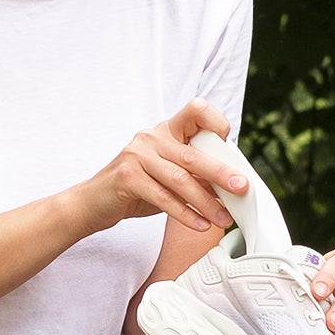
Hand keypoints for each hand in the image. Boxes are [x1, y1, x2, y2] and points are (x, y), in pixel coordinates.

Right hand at [79, 98, 245, 235]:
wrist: (93, 202)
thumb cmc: (135, 188)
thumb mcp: (166, 175)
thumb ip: (193, 174)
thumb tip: (229, 187)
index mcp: (165, 130)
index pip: (196, 110)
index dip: (215, 122)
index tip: (227, 144)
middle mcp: (151, 137)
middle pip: (194, 154)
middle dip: (221, 173)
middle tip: (241, 188)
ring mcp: (137, 156)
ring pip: (181, 179)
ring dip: (206, 202)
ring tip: (224, 218)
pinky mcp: (127, 177)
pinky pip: (163, 198)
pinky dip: (185, 214)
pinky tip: (200, 224)